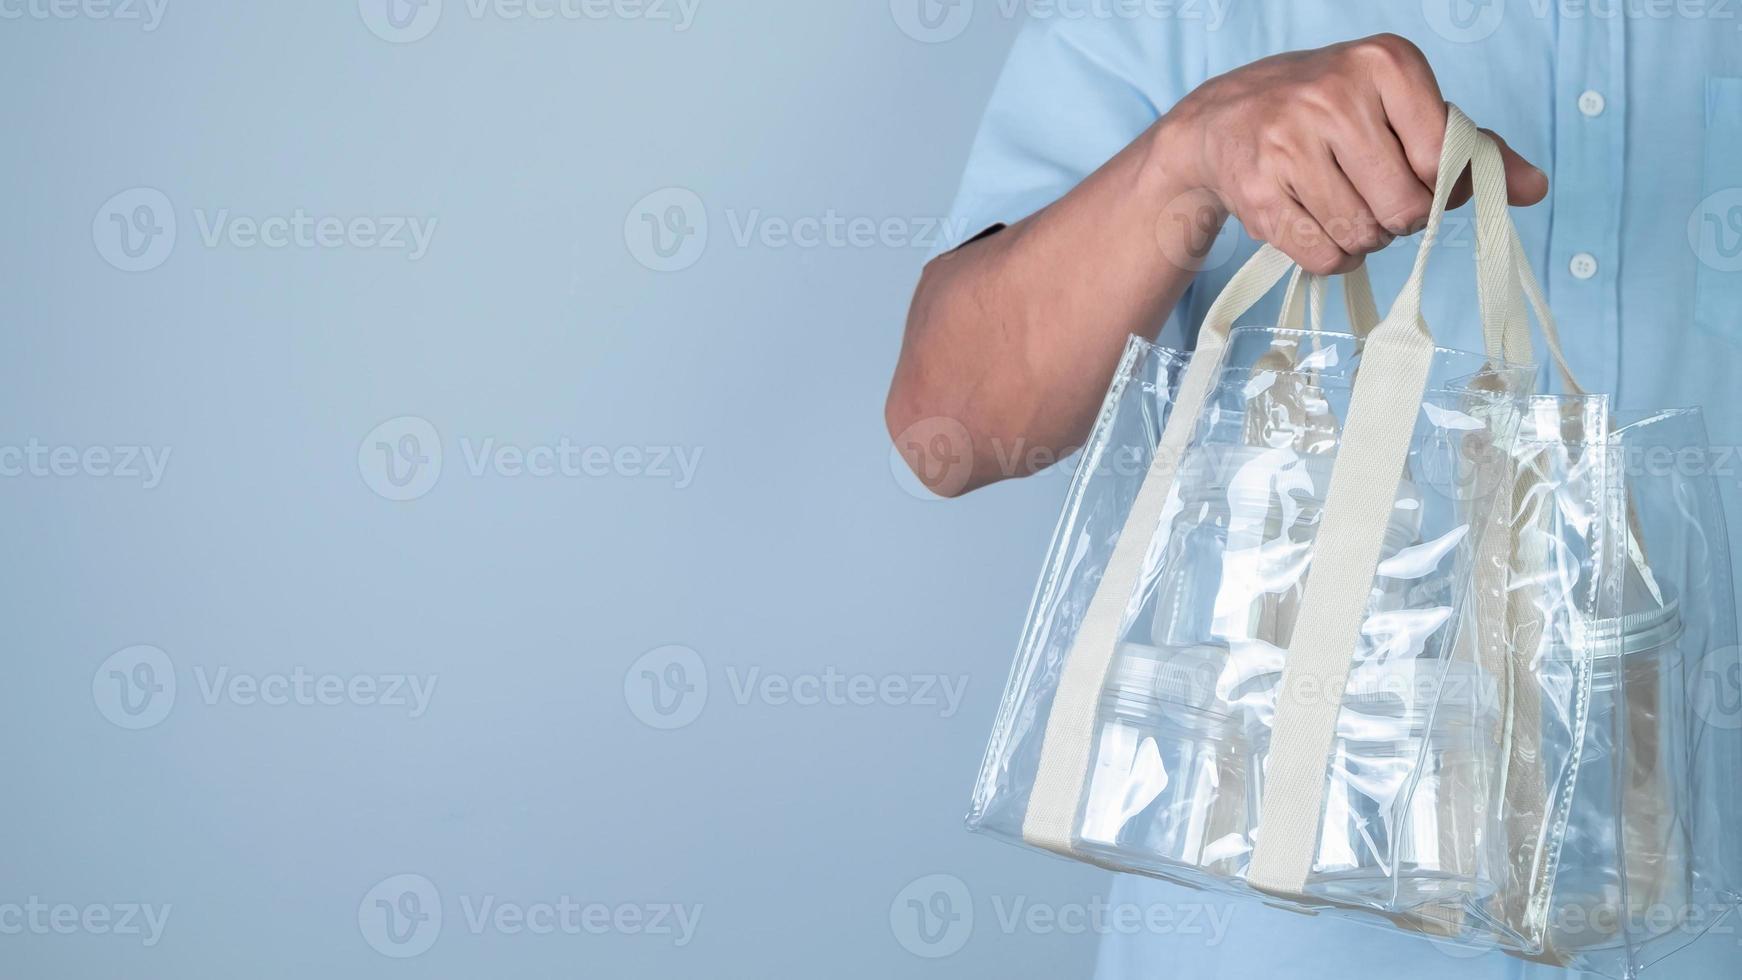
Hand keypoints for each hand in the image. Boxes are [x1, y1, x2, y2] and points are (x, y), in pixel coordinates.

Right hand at [1152, 33, 1547, 275]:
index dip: (1436, 188)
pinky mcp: (1257, 189)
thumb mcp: (1397, 109)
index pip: (1441, 159)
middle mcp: (1333, 95)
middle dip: (1395, 220)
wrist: (1222, 119)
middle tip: (1370, 197)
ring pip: (1362, 237)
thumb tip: (1534, 188)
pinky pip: (1321, 256)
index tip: (1413, 178)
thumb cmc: (1328, 114)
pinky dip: (1328, 256)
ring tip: (1339, 208)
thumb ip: (1464, 146)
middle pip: (1403, 209)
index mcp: (1384, 64)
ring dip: (1360, 240)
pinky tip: (1313, 224)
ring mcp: (1288, 142)